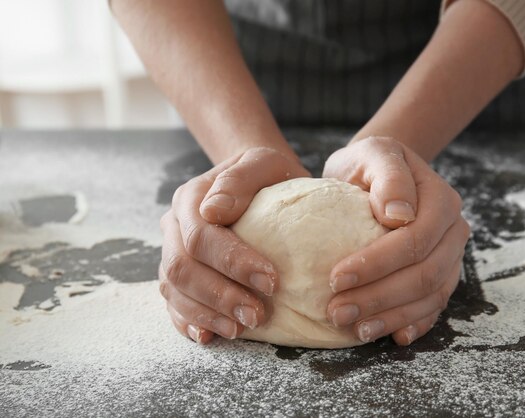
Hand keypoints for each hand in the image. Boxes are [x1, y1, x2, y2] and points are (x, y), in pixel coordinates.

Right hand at [159, 147, 309, 343]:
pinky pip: (173, 304)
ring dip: (206, 314)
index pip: (201, 236)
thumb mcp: (264, 163)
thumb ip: (240, 179)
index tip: (271, 280)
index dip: (233, 262)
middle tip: (257, 314)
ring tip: (241, 328)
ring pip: (174, 290)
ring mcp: (172, 252)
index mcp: (191, 199)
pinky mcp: (179, 277)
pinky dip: (189, 322)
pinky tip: (209, 336)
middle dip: (219, 295)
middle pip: (182, 268)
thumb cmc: (267, 176)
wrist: (257, 183)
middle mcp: (174, 227)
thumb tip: (213, 210)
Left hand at [323, 136, 469, 345]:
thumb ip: (388, 176)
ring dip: (392, 317)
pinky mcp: (442, 275)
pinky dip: (413, 323)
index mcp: (441, 201)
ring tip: (354, 329)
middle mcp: (453, 231)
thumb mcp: (373, 153)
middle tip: (336, 312)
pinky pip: (434, 306)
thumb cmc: (369, 163)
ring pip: (430, 296)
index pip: (414, 240)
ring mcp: (450, 256)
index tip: (335, 278)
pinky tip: (392, 336)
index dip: (377, 264)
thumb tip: (399, 215)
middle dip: (379, 297)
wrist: (378, 173)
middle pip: (424, 274)